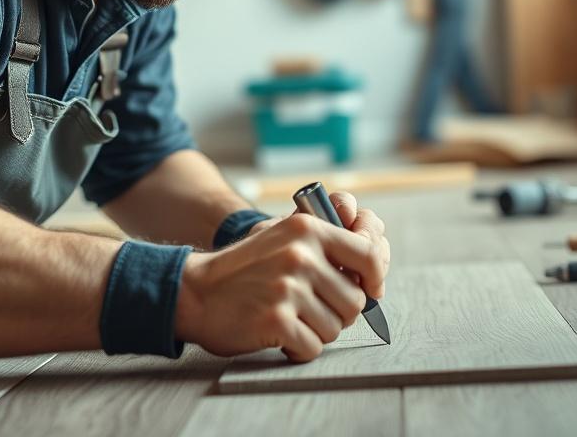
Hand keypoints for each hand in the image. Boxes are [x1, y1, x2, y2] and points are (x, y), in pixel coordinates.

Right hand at [174, 209, 387, 361]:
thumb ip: (328, 244)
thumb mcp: (286, 237)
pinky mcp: (277, 320)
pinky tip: (279, 334)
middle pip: (355, 301)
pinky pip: (313, 347)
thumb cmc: (248, 269)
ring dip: (316, 331)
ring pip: (335, 328)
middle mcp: (302, 255)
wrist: (198, 292)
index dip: (375, 279)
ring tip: (290, 318)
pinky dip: (299, 348)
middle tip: (310, 309)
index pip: (369, 255)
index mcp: (309, 228)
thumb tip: (377, 268)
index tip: (371, 290)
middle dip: (338, 313)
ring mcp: (289, 287)